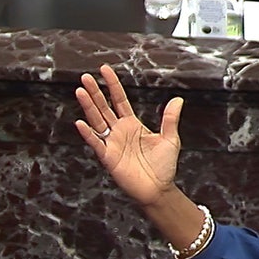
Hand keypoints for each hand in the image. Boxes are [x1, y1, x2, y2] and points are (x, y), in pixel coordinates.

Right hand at [74, 64, 184, 207]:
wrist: (159, 189)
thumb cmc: (164, 166)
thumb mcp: (170, 139)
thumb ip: (170, 119)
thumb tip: (178, 99)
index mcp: (132, 124)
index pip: (119, 100)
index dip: (112, 85)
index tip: (104, 69)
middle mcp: (119, 131)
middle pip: (104, 107)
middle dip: (95, 92)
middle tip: (86, 77)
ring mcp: (112, 143)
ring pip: (97, 121)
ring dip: (88, 107)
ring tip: (80, 91)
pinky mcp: (108, 157)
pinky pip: (96, 143)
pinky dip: (88, 134)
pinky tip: (81, 122)